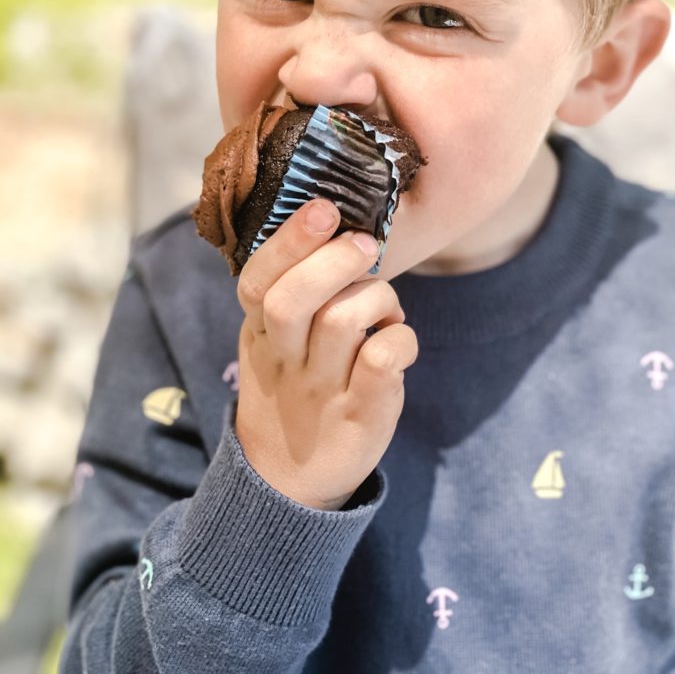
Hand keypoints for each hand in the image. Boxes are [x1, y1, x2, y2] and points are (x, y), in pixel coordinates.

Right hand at [235, 199, 417, 510]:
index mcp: (260, 332)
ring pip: (344, 322)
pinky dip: (401, 338)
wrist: (287, 481)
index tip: (323, 208)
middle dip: (333, 261)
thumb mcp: (274, 341)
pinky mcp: (359, 414)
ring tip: (385, 309)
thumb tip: (334, 222)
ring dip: (378, 298)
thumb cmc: (293, 386)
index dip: (290, 241)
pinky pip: (382, 361)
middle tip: (365, 245)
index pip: (257, 280)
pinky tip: (398, 339)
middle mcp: (284, 359)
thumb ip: (294, 289)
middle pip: (293, 300)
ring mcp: (320, 389)